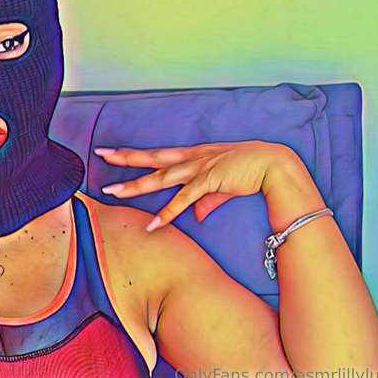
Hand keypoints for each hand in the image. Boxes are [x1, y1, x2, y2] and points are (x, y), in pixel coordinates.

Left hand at [94, 141, 322, 231]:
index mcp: (194, 155)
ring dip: (136, 186)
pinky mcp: (209, 180)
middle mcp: (192, 158)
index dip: (135, 154)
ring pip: (160, 177)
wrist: (275, 165)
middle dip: (125, 158)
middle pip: (151, 158)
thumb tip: (196, 215)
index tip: (113, 152)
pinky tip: (152, 224)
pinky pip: (183, 200)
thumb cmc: (251, 171)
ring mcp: (198, 168)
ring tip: (113, 192)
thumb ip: (207, 200)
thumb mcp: (223, 187)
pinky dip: (167, 213)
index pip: (157, 154)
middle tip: (102, 154)